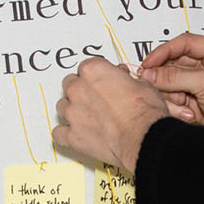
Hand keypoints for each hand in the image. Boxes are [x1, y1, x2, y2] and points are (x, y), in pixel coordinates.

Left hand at [52, 58, 172, 171]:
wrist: (144, 137)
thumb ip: (126, 80)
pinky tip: (75, 134)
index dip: (97, 75)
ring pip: (62, 106)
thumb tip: (126, 81)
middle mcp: (78, 89)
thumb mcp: (142, 85)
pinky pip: (59, 133)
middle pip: (70, 84)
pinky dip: (66, 134)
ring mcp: (73, 113)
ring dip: (73, 110)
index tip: (103, 81)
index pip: (86, 66)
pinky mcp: (72, 135)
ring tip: (88, 117)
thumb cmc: (144, 113)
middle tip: (97, 99)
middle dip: (82, 90)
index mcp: (94, 71)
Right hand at [137, 33, 203, 139]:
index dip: (165, 51)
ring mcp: (203, 85)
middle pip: (175, 63)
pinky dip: (176, 107)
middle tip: (153, 84)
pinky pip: (175, 99)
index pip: (186, 43)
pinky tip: (188, 115)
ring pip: (172, 83)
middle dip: (166, 77)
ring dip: (172, 95)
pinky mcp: (196, 103)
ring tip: (183, 106)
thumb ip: (177, 76)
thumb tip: (151, 73)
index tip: (148, 63)